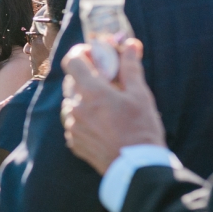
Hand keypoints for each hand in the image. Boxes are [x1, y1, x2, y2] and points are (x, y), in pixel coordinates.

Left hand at [60, 38, 165, 173]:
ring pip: (72, 102)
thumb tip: (130, 44)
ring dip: (85, 97)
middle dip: (87, 75)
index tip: (94, 55)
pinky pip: (73, 121)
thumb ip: (130, 67)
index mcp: (91, 92)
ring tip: (106, 104)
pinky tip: (102, 121)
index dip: (82, 53)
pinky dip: (84, 116)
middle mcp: (76, 108)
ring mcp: (72, 127)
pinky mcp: (73, 142)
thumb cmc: (140, 128)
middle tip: (107, 79)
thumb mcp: (140, 94)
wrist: (135, 166)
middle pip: (72, 81)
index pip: (72, 61)